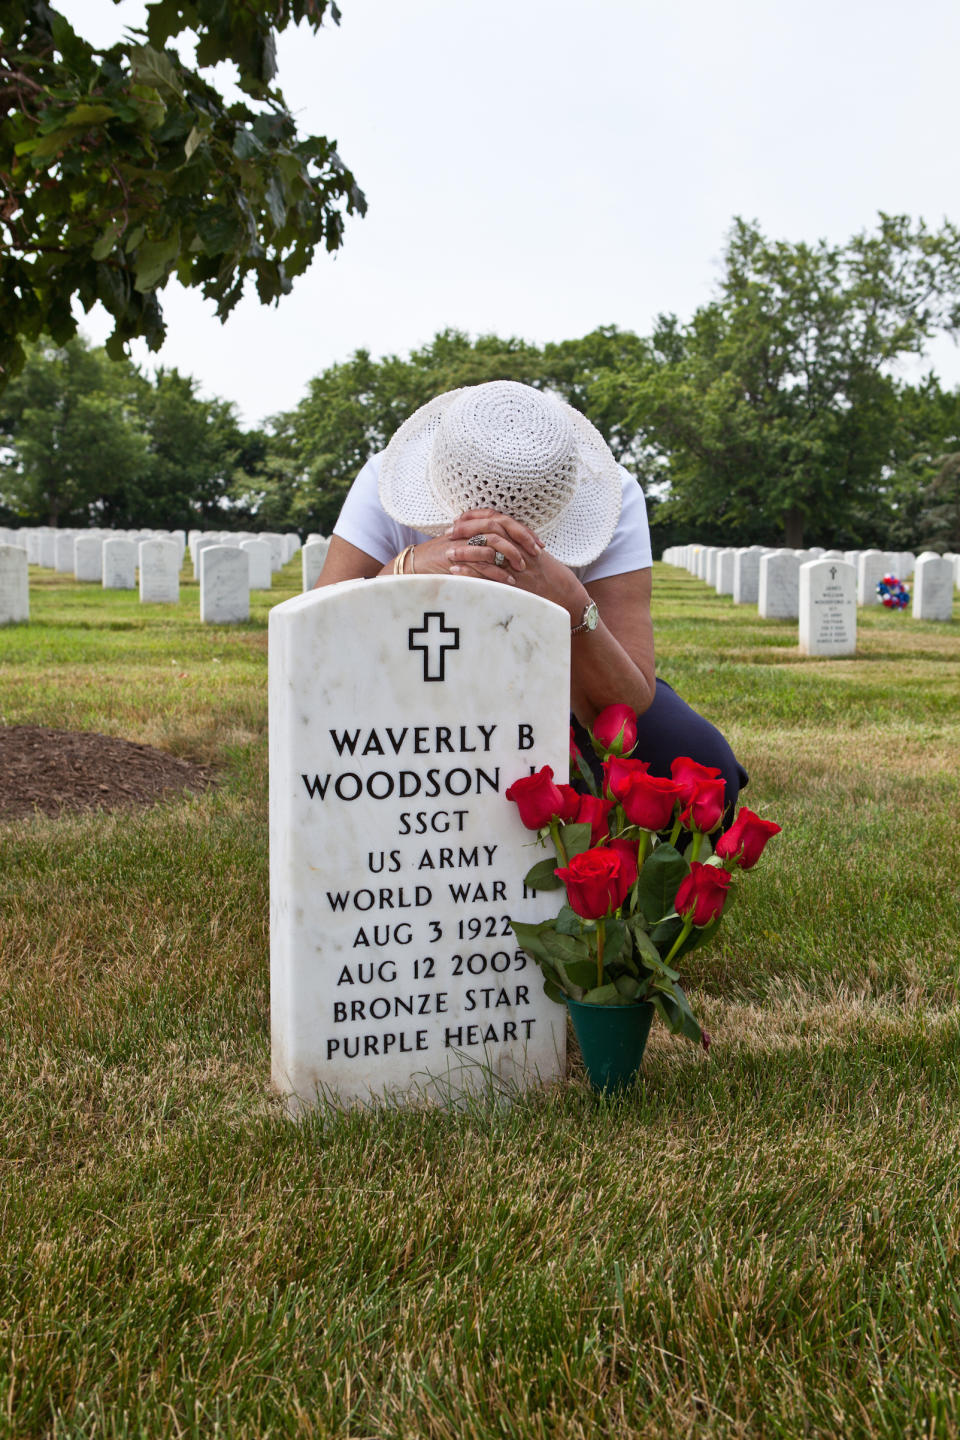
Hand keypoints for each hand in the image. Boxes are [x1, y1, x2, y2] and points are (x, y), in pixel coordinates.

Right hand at [409, 508, 543, 586]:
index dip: (523, 531)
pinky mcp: (457, 557)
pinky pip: (482, 562)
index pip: (504, 520)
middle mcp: (469, 529)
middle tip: (536, 553)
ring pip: (493, 541)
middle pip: (501, 525)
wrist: (416, 565)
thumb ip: (485, 543)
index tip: (539, 544)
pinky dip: (497, 571)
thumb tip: (512, 549)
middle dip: (522, 539)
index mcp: (474, 524)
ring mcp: (463, 541)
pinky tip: (508, 581)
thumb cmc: (442, 558)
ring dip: (511, 555)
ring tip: (521, 568)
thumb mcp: (467, 546)